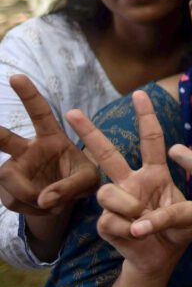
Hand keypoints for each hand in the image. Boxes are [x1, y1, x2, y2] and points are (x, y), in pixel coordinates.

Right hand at [0, 75, 98, 213]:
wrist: (70, 199)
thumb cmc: (82, 179)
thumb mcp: (89, 180)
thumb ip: (71, 186)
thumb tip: (44, 199)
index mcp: (52, 137)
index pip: (39, 113)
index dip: (28, 95)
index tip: (17, 77)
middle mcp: (28, 150)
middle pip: (5, 139)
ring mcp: (15, 169)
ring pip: (10, 180)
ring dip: (31, 194)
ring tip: (52, 200)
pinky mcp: (8, 189)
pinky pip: (14, 200)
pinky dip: (32, 209)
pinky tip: (46, 207)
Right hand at [67, 91, 191, 277]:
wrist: (162, 258)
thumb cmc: (178, 230)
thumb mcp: (190, 218)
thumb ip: (177, 213)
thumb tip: (140, 222)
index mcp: (155, 173)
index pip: (151, 140)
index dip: (146, 117)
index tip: (140, 93)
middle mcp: (132, 182)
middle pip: (107, 154)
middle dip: (90, 133)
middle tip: (72, 112)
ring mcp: (117, 202)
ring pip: (108, 193)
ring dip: (128, 207)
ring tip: (142, 222)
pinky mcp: (106, 224)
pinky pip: (110, 221)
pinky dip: (128, 230)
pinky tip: (136, 235)